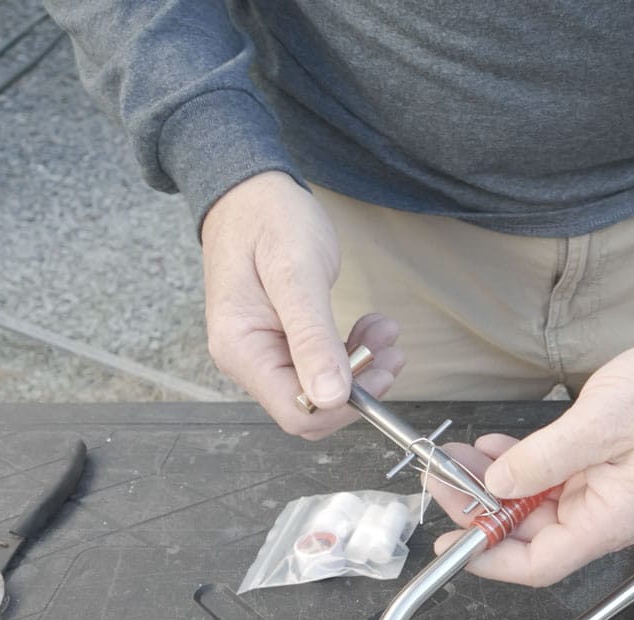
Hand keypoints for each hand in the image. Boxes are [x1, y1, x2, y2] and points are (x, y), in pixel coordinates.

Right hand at [200, 171, 403, 438]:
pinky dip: (351, 351)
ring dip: (361, 365)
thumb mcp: (297, 274)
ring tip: (385, 330)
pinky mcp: (281, 342)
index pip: (296, 413)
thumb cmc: (268, 220)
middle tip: (391, 348)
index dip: (343, 405)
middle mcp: (247, 360)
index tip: (378, 370)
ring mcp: (263, 352)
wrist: (250, 191)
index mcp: (241, 350)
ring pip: (322, 387)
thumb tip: (329, 396)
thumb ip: (312, 337)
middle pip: (311, 406)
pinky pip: (321, 365)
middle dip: (358, 384)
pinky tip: (370, 328)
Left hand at [424, 339, 633, 585]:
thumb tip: (498, 485)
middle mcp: (603, 514)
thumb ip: (545, 457)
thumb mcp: (603, 423)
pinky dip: (517, 465)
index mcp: (610, 520)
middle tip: (442, 478)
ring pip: (532, 503)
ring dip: (493, 484)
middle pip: (527, 534)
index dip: (488, 559)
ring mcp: (600, 492)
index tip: (450, 544)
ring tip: (457, 458)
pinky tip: (493, 448)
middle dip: (480, 510)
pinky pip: (548, 478)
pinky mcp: (598, 468)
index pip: (539, 564)